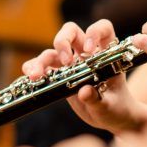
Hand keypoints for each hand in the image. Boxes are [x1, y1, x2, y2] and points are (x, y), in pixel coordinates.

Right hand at [21, 19, 143, 132]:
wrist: (110, 117)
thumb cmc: (116, 107)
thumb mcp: (110, 106)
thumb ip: (99, 99)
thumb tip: (84, 92)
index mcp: (106, 53)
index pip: (102, 29)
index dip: (94, 32)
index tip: (89, 50)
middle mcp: (87, 53)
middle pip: (71, 31)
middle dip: (63, 40)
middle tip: (65, 61)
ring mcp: (72, 63)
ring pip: (53, 50)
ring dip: (42, 59)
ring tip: (36, 75)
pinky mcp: (60, 75)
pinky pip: (44, 66)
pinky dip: (35, 68)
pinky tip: (30, 76)